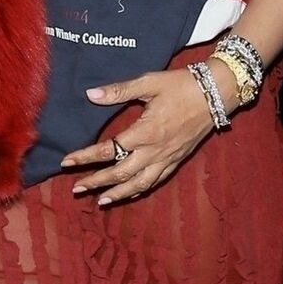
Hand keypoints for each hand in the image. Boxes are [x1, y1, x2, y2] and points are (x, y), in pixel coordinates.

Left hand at [60, 69, 219, 205]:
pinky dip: (139, 190)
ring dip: (117, 194)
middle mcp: (154, 150)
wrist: (216, 93)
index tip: (67, 162)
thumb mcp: (149, 82)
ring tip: (99, 201)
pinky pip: (155, 181)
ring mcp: (167, 158)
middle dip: (96, 182)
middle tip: (76, 188)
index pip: (109, 149)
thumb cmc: (181, 85)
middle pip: (120, 173)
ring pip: (138, 184)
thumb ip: (119, 91)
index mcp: (145, 132)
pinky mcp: (176, 160)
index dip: (85, 157)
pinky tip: (128, 194)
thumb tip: (91, 94)